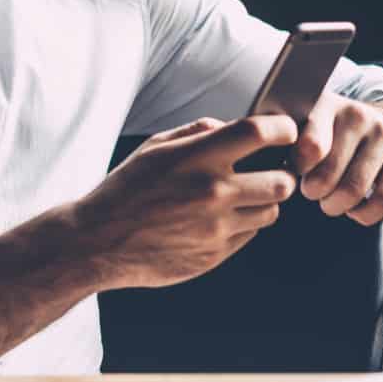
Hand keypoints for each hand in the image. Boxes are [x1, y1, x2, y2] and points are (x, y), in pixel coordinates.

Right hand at [69, 115, 298, 289]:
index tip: (283, 131)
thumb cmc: (126, 189)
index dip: (282, 129)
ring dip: (263, 202)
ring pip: (271, 212)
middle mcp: (214, 192)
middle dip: (281, 174)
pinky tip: (219, 219)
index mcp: (199, 157)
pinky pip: (250, 235)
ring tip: (242, 197)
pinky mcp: (215, 255)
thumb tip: (231, 126)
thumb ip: (198, 131)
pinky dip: (244, 225)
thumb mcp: (155, 147)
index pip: (261, 133)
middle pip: (282, 181)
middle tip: (269, 171)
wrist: (99, 241)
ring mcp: (217, 227)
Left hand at [294, 93, 382, 225]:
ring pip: (354, 189)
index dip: (297, 170)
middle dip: (314, 193)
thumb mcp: (303, 130)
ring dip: (335, 205)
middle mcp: (357, 114)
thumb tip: (274, 175)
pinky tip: (355, 208)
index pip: (309, 147)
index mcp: (325, 105)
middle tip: (312, 191)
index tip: (295, 173)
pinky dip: (365, 214)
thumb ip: (285, 146)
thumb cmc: (325, 136)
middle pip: (328, 175)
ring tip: (330, 200)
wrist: (375, 129)